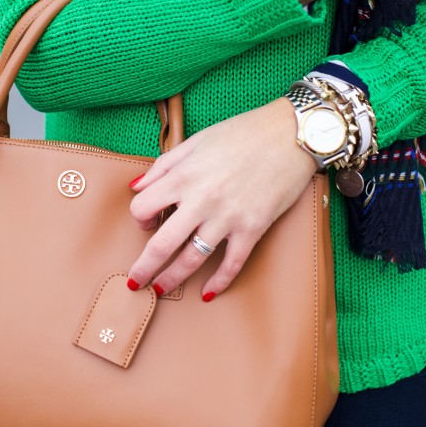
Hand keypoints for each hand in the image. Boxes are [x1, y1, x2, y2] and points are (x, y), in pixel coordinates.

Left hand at [127, 99, 316, 300]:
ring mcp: (227, 217)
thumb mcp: (196, 141)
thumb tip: (137, 186)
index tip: (147, 222)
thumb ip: (164, 165)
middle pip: (161, 244)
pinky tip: (207, 293)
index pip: (143, 207)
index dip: (139, 217)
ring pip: (191, 260)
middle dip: (144, 268)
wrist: (290, 134)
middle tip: (135, 282)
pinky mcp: (252, 228)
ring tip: (161, 289)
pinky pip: (231, 264)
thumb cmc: (243, 133)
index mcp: (184, 175)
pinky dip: (218, 283)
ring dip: (172, 279)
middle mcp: (201, 200)